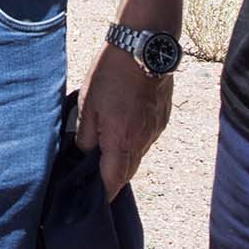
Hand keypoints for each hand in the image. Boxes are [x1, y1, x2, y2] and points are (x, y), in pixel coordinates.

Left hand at [78, 43, 173, 198]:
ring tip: (108, 142)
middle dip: (113, 176)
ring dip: (124, 154)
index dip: (103, 194)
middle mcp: (143, 140)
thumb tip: (84, 153)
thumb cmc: (111, 74)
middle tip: (96, 174)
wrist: (143, 47)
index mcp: (122, 141)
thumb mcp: (87, 105)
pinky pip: (147, 137)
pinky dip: (135, 137)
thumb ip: (85, 136)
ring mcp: (156, 129)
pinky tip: (123, 122)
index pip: (113, 181)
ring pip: (139, 153)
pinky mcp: (164, 117)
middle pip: (128, 171)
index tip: (94, 201)